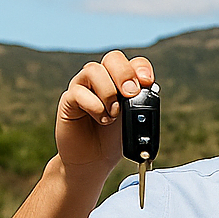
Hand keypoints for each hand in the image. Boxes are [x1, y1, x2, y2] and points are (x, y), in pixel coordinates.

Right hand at [56, 51, 154, 176]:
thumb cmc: (115, 138)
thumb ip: (141, 103)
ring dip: (108, 92)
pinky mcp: (69, 100)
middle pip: (113, 58)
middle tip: (131, 93)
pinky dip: (94, 105)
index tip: (147, 82)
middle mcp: (103, 79)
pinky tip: (102, 119)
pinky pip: (78, 92)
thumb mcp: (134, 121)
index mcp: (123, 82)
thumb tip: (149, 89)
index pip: (134, 63)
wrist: (95, 159)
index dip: (141, 68)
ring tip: (114, 114)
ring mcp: (84, 87)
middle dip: (124, 73)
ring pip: (93, 70)